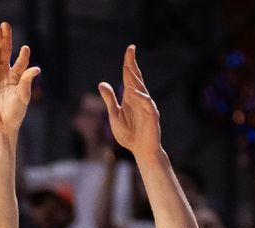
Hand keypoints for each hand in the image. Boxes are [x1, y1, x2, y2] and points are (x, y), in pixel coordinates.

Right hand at [0, 22, 40, 132]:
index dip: (23, 55)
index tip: (25, 49)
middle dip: (5, 39)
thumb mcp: (23, 95)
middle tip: (6, 25)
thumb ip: (27, 80)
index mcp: (15, 77)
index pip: (20, 62)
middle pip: (4, 52)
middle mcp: (3, 74)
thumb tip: (37, 68)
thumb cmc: (13, 113)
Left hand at [98, 46, 161, 161]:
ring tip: (128, 68)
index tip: (129, 48)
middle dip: (132, 64)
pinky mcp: (152, 116)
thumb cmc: (129, 135)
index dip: (129, 63)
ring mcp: (147, 106)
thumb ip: (109, 100)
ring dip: (135, 78)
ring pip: (141, 88)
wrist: (141, 150)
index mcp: (130, 97)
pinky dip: (141, 98)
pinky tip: (133, 92)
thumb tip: (102, 84)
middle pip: (136, 78)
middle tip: (130, 49)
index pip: (129, 77)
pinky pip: (147, 104)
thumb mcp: (114, 116)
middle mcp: (139, 98)